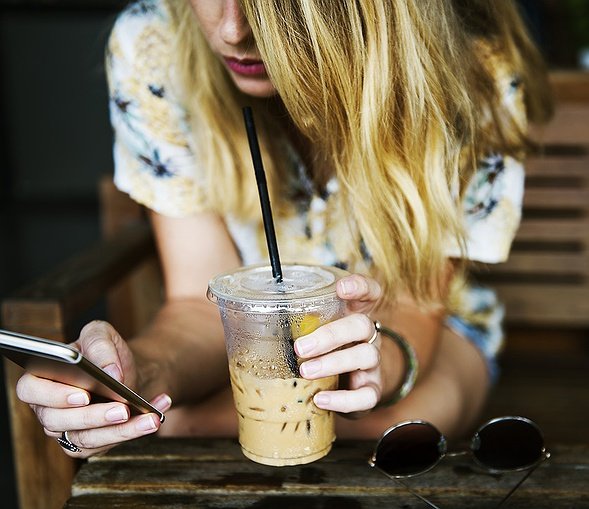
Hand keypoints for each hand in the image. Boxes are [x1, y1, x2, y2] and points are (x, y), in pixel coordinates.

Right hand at [15, 321, 171, 457]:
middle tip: (122, 409)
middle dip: (94, 416)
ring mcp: (66, 430)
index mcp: (41, 378)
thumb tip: (110, 372)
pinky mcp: (88, 444)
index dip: (53, 395)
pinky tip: (155, 416)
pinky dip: (135, 431)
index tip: (84, 394)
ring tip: (150, 418)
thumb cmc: (105, 353)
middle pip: (59, 421)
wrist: (126, 371)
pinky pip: (108, 444)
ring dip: (121, 431)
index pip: (31, 390)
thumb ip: (100, 344)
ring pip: (86, 439)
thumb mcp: (102, 334)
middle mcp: (48, 408)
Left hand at [294, 274, 382, 414]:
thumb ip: (293, 322)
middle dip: (331, 335)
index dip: (359, 286)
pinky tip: (320, 399)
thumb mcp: (312, 331)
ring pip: (366, 356)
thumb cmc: (323, 351)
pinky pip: (367, 395)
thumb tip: (239, 318)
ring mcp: (373, 363)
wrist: (348, 385)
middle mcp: (367, 336)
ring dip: (333, 363)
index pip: (369, 292)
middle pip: (361, 325)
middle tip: (300, 347)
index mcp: (353, 314)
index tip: (341, 288)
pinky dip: (343, 399)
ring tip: (305, 371)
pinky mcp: (372, 389)